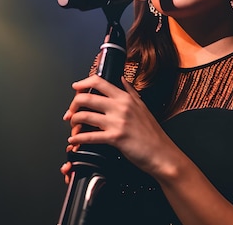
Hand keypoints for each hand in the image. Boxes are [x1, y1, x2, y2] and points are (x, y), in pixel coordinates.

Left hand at [62, 75, 178, 177]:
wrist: (161, 153)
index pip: (99, 82)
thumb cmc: (153, 133)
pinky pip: (89, 137)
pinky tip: (74, 142)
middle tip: (70, 112)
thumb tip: (121, 80)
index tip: (76, 88)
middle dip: (73, 105)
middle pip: (87, 97)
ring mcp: (117, 122)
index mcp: (126, 98)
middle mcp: (121, 107)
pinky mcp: (115, 138)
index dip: (83, 83)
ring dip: (73, 122)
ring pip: (84, 116)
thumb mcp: (142, 106)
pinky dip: (77, 140)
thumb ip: (130, 91)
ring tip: (72, 128)